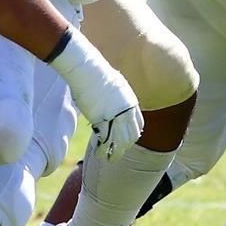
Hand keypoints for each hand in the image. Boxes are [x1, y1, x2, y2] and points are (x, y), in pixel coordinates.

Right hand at [46, 29, 143, 158]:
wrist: (86, 68)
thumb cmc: (95, 72)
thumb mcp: (114, 84)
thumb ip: (118, 95)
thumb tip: (114, 98)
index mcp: (130, 101)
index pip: (139, 124)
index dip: (133, 133)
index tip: (128, 139)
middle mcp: (126, 109)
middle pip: (132, 134)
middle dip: (126, 145)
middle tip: (119, 151)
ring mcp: (114, 115)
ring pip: (121, 140)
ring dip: (117, 151)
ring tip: (110, 157)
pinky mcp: (101, 119)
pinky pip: (106, 140)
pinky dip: (104, 149)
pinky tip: (100, 153)